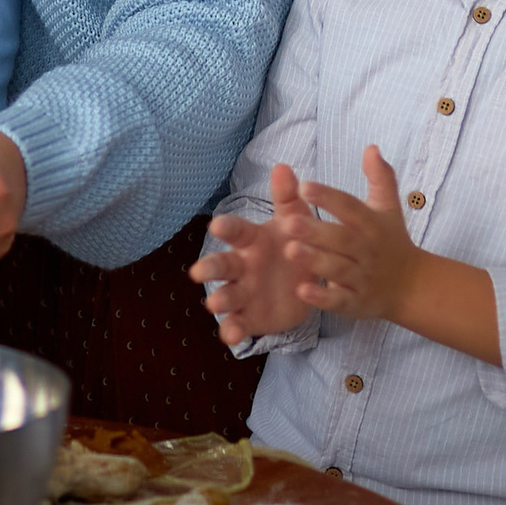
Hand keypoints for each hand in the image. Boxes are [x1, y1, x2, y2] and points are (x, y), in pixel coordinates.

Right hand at [190, 162, 317, 345]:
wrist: (308, 282)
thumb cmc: (295, 244)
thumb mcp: (295, 221)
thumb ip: (288, 198)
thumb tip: (284, 167)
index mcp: (251, 240)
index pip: (236, 231)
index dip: (226, 228)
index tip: (216, 226)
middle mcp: (242, 266)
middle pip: (221, 265)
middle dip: (209, 268)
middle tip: (198, 273)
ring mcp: (244, 293)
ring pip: (226, 295)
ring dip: (219, 299)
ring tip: (214, 305)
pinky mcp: (251, 317)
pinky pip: (239, 324)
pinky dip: (233, 331)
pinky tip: (231, 337)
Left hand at [283, 145, 423, 324]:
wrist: (413, 286)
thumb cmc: (392, 240)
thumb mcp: (388, 207)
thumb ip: (380, 178)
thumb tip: (371, 147)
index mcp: (372, 225)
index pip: (350, 208)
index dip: (329, 197)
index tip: (305, 186)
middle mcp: (368, 251)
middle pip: (342, 240)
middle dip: (316, 232)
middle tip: (289, 222)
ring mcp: (363, 278)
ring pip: (338, 270)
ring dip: (315, 262)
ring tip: (290, 250)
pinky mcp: (358, 303)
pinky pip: (340, 302)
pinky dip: (322, 299)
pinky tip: (302, 292)